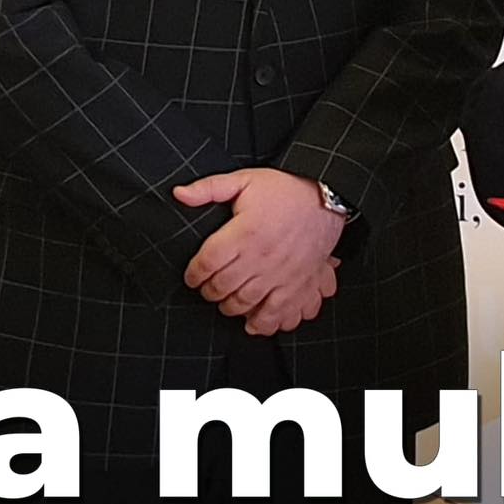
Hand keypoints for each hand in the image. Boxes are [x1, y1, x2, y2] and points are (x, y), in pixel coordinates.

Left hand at [176, 168, 344, 332]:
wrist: (325, 198)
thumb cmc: (284, 189)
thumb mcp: (244, 180)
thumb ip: (209, 188)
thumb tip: (179, 194)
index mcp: (244, 231)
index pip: (206, 263)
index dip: (193, 273)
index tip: (192, 275)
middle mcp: (260, 255)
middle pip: (221, 286)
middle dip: (208, 291)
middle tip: (207, 287)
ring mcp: (279, 273)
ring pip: (243, 302)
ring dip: (228, 306)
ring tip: (226, 299)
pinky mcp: (296, 284)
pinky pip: (275, 312)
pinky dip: (260, 323)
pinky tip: (251, 322)